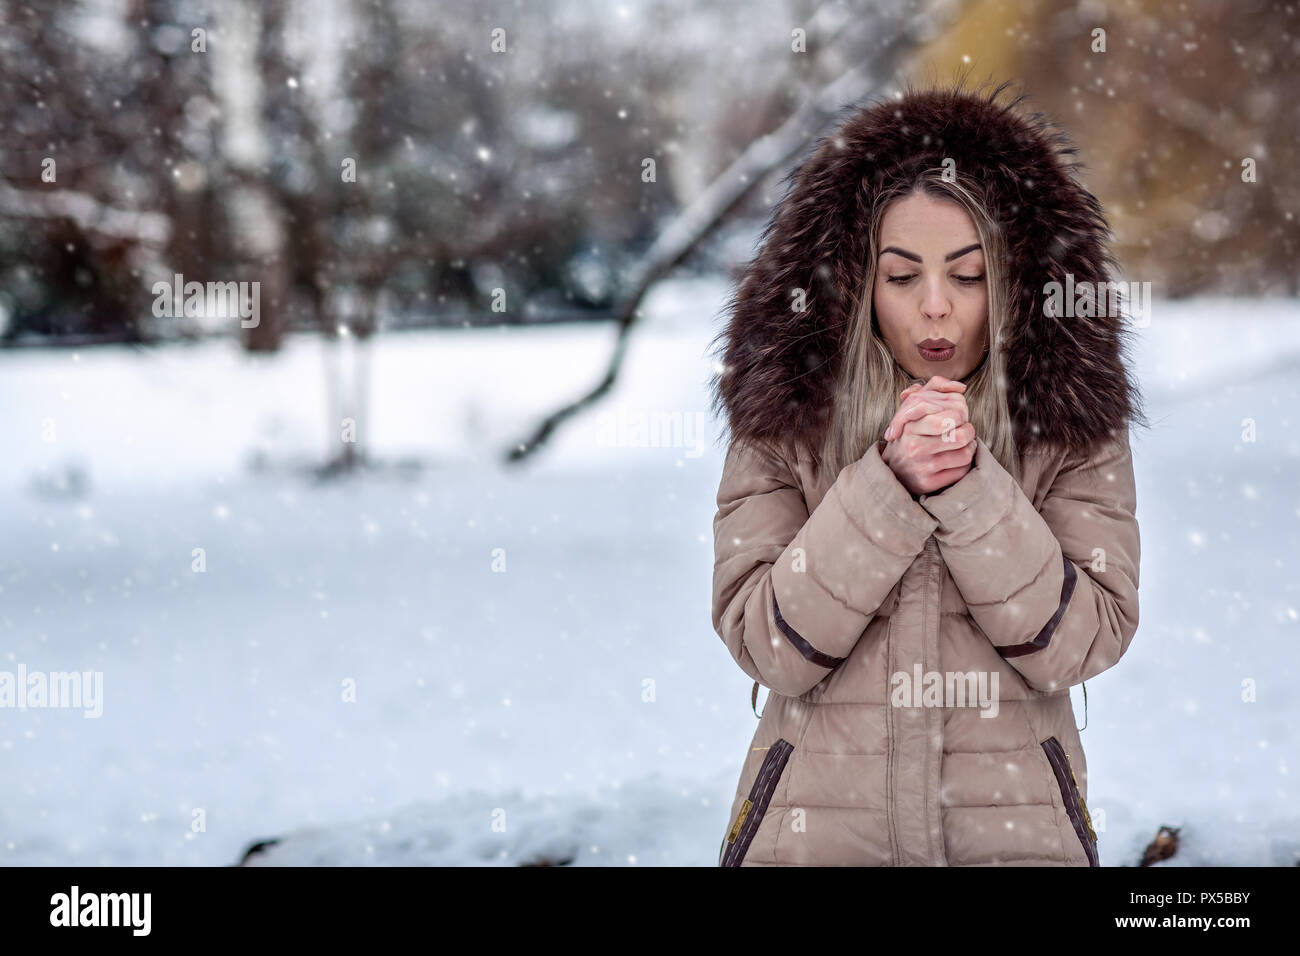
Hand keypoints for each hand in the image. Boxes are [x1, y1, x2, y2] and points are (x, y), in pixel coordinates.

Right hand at [880, 375, 976, 495]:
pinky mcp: (928, 483)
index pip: (952, 413)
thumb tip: (960, 387)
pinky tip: (953, 460)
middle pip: (962, 434)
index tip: (956, 416)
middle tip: (962, 430)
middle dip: (968, 430)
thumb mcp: (914, 407)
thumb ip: (934, 388)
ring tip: (960, 445)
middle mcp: (914, 445)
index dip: (962, 412)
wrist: (892, 470)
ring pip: (965, 453)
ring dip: (968, 448)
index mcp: (911, 425)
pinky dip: (963, 465)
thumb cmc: (909, 434)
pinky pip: (961, 471)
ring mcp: (921, 466)